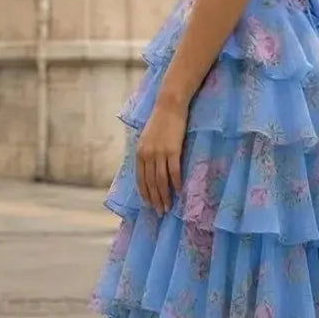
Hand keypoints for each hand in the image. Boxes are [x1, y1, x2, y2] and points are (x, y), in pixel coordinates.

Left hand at [135, 94, 186, 214]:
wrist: (169, 106)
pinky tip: (178, 191)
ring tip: (168, 206)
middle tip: (160, 211)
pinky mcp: (173, 150)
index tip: (149, 205)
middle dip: (154, 199)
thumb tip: (149, 170)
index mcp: (139, 153)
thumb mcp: (147, 138)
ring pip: (160, 180)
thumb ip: (146, 153)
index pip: (140, 179)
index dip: (145, 194)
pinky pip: (173, 171)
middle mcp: (147, 154)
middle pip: (150, 182)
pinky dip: (175, 182)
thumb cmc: (160, 121)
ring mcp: (160, 152)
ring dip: (164, 195)